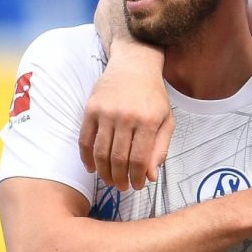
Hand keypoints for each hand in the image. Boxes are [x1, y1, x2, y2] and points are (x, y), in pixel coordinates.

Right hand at [79, 39, 173, 190]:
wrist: (134, 65)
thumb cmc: (153, 95)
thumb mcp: (167, 119)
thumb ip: (161, 148)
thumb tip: (151, 176)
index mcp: (149, 120)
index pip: (140, 159)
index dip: (138, 178)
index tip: (138, 186)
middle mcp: (126, 116)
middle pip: (118, 159)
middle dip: (120, 179)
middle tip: (122, 187)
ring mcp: (106, 112)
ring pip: (100, 153)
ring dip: (104, 172)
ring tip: (109, 180)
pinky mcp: (90, 109)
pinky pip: (85, 140)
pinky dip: (87, 158)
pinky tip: (92, 168)